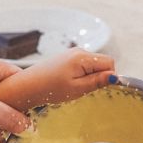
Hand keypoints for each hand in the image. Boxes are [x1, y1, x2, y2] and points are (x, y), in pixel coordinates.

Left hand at [0, 48, 115, 110]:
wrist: (26, 87)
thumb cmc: (50, 89)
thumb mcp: (77, 89)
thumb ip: (97, 81)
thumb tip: (115, 77)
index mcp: (83, 57)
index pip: (110, 63)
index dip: (108, 77)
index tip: (98, 89)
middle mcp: (79, 51)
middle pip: (102, 63)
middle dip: (99, 77)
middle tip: (84, 90)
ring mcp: (72, 54)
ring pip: (93, 65)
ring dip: (89, 77)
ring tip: (74, 88)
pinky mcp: (66, 59)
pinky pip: (83, 66)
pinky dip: (81, 76)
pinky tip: (69, 84)